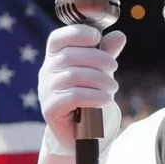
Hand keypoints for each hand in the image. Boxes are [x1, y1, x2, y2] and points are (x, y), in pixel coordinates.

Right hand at [38, 25, 125, 150]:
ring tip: (113, 87)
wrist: (80, 130)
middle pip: (70, 56)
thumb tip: (119, 36)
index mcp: (55, 57)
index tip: (97, 37)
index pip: (57, 38)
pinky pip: (73, 97)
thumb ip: (107, 53)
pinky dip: (94, 96)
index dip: (76, 33)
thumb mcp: (100, 71)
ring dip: (100, 80)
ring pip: (73, 76)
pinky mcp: (50, 109)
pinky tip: (105, 99)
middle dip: (98, 59)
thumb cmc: (89, 93)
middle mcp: (46, 72)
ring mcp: (46, 90)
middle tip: (114, 68)